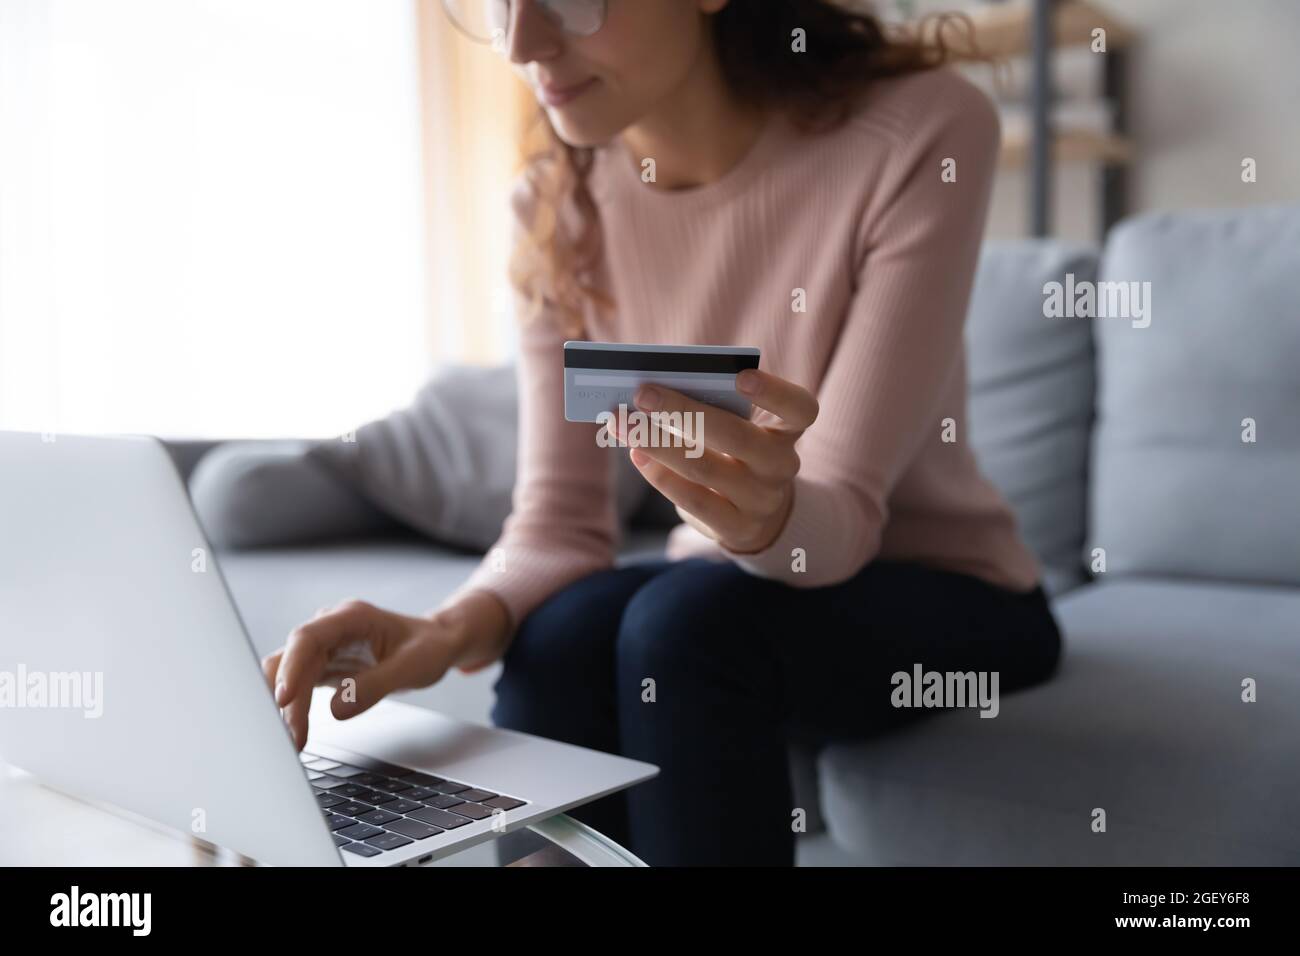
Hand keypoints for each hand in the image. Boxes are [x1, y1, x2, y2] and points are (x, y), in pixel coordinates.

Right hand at [262, 590, 509, 750]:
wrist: (435, 644)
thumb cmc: (428, 647)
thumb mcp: (413, 666)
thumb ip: (376, 685)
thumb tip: (337, 709)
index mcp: (351, 617)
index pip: (308, 638)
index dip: (291, 667)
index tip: (284, 699)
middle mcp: (331, 628)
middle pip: (293, 660)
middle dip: (288, 699)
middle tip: (292, 738)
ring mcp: (325, 647)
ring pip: (290, 675)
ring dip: (287, 708)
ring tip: (294, 741)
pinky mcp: (323, 666)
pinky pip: (300, 686)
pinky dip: (295, 709)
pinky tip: (296, 732)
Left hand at [619, 368, 818, 553]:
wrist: (757, 513)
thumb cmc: (737, 452)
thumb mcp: (739, 427)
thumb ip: (712, 407)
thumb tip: (654, 393)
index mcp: (787, 431)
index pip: (800, 409)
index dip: (774, 392)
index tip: (741, 375)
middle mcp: (781, 466)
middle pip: (738, 436)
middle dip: (684, 411)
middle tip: (643, 393)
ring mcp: (761, 501)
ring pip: (705, 468)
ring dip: (657, 443)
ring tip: (624, 424)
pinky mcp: (737, 527)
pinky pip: (693, 500)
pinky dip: (660, 475)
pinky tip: (636, 454)